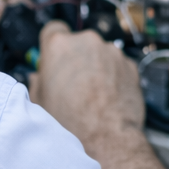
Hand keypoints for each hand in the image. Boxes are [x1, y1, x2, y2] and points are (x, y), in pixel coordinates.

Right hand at [31, 23, 168, 168]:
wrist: (106, 139)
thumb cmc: (71, 122)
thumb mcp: (39, 103)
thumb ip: (38, 82)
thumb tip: (39, 78)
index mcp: (59, 45)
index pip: (53, 29)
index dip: (52, 44)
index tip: (54, 57)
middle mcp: (87, 42)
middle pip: (77, 43)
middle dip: (75, 59)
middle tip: (70, 84)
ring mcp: (112, 52)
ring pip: (99, 54)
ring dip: (95, 68)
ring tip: (91, 95)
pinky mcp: (130, 65)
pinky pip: (117, 66)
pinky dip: (113, 77)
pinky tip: (106, 97)